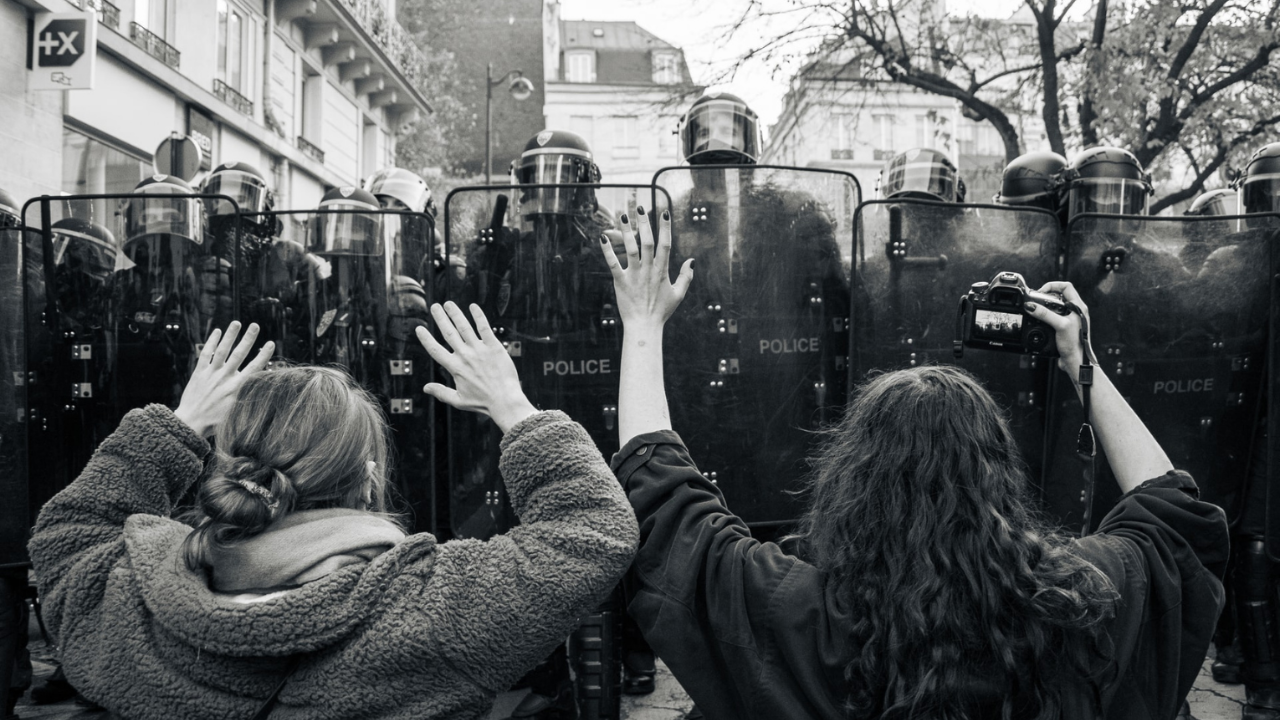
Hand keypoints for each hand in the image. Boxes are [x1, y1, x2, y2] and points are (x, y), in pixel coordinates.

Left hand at [174, 322, 274, 436]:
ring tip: (237, 322)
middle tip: (255, 325)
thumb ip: (248, 399)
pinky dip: (211, 342)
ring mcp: (211, 374)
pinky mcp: (199, 373)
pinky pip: (205, 354)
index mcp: (236, 388)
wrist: (191, 422)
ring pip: (222, 350)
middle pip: (239, 354)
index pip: (254, 368)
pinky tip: (217, 332)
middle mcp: (225, 378)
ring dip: (230, 335)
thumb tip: (264, 392)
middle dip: (248, 338)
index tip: (271, 343)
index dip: (263, 355)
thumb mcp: (236, 413)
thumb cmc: (216, 422)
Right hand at [416, 302, 536, 432]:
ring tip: (449, 304)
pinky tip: (473, 306)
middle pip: (448, 333)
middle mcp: (465, 356)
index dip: (426, 338)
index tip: (419, 328)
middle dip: (440, 318)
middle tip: (434, 306)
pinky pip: (485, 328)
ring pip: (464, 327)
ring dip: (455, 314)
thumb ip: (441, 392)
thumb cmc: (483, 402)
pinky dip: (478, 316)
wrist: (505, 400)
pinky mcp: (494, 346)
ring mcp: (479, 350)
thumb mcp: (458, 400)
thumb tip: (425, 388)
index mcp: (455, 368)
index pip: (435, 350)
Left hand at [599, 206, 693, 331]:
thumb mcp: (678, 294)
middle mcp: (649, 269)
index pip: (666, 244)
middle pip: (647, 241)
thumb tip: (692, 260)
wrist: (644, 326)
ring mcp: (634, 275)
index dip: (665, 227)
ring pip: (630, 248)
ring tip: (622, 215)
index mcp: (662, 270)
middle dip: (644, 223)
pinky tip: (602, 237)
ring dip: (626, 231)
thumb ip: (686, 276)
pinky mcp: (620, 281)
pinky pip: (613, 263)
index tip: (664, 212)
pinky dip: (607, 250)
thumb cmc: (662, 311)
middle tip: (640, 208)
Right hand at [1028, 282, 1092, 383]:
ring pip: (1055, 306)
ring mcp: (1070, 319)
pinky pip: (1053, 317)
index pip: (1066, 287)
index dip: (1052, 286)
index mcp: (1078, 306)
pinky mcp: (1064, 327)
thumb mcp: (1059, 325)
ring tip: (1037, 311)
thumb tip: (1031, 306)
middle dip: (1046, 296)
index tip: (1040, 292)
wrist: (1076, 361)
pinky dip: (1045, 317)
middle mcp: (1075, 311)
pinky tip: (1040, 322)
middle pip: (1059, 295)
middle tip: (1036, 301)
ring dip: (1045, 307)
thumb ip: (1045, 314)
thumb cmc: (1075, 344)